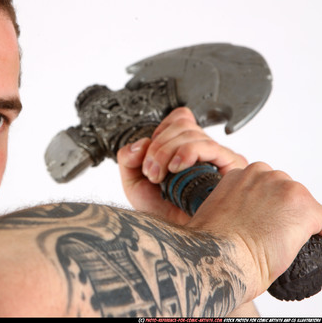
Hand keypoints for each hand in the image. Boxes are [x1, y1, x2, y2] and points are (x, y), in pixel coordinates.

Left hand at [117, 107, 246, 224]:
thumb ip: (128, 158)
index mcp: (185, 148)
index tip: (147, 156)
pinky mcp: (231, 166)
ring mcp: (218, 157)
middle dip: (157, 146)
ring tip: (159, 177)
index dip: (160, 131)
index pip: (179, 118)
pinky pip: (208, 146)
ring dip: (166, 152)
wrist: (180, 240)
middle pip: (182, 124)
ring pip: (191, 132)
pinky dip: (185, 153)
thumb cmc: (163, 214)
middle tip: (150, 172)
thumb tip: (140, 143)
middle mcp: (204, 150)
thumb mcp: (134, 182)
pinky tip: (176, 168)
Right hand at [187, 162, 321, 300]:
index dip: (263, 208)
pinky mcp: (306, 207)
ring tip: (279, 243)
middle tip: (269, 235)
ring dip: (297, 222)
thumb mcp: (213, 214)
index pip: (262, 186)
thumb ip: (229, 206)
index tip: (259, 222)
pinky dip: (317, 234)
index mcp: (237, 175)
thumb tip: (240, 221)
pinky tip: (300, 246)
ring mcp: (285, 189)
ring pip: (302, 204)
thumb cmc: (210, 244)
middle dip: (281, 212)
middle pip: (283, 191)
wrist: (217, 256)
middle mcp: (262, 174)